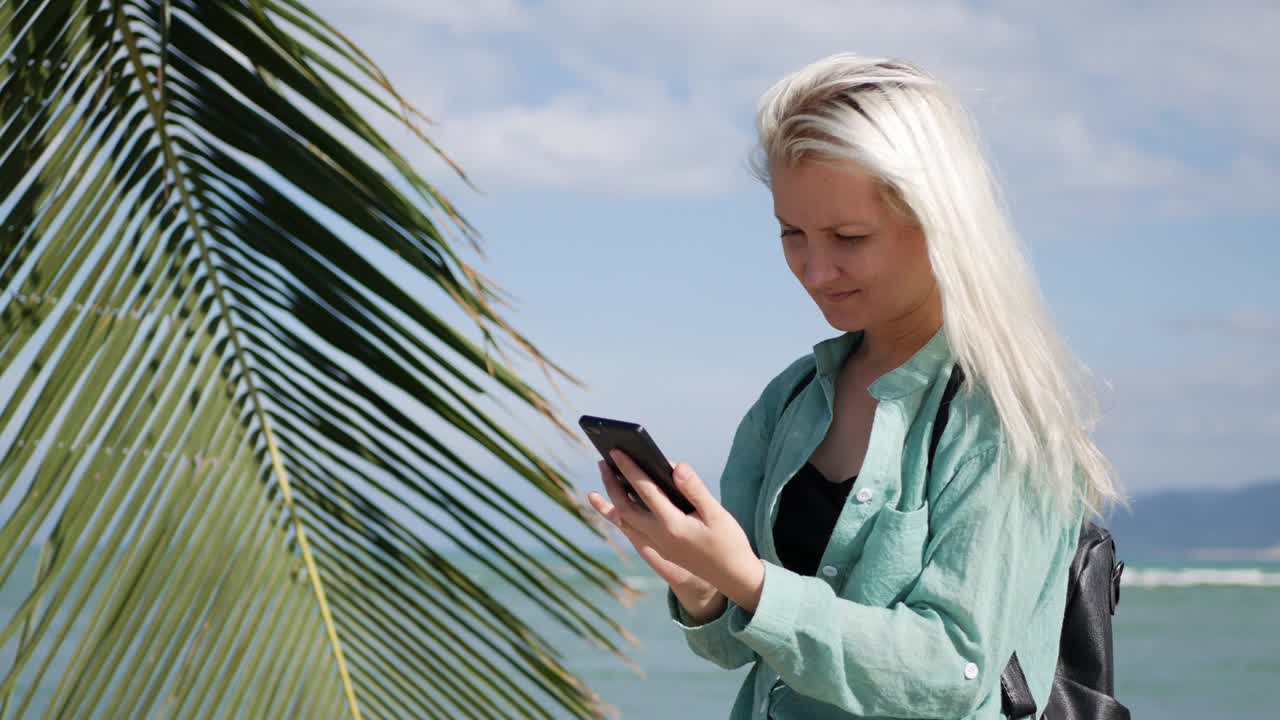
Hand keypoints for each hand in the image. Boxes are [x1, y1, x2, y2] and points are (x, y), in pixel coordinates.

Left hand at [586, 451, 765, 612]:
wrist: (734, 577)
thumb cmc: (729, 542)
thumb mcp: (717, 513)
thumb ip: (694, 489)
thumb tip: (675, 466)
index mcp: (673, 526)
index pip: (645, 491)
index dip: (629, 468)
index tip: (616, 451)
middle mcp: (659, 537)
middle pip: (625, 507)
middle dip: (612, 484)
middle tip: (602, 461)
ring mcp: (658, 546)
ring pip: (625, 521)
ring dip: (611, 500)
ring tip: (605, 478)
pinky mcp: (661, 550)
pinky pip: (633, 530)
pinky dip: (621, 516)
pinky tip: (618, 503)